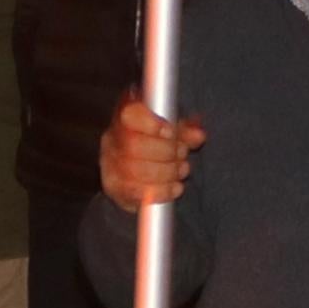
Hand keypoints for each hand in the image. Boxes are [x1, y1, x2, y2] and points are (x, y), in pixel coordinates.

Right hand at [99, 95, 200, 213]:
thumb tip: (198, 135)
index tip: (170, 131)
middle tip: (182, 153)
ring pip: (136, 170)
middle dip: (165, 151)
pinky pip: (137, 192)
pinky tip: (175, 187)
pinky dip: (162, 191)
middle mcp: (112, 139)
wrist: (133, 173)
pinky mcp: (115, 188)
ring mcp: (110, 165)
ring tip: (182, 170)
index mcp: (125, 118)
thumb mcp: (172, 133)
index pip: (129, 114)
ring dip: (167, 172)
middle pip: (133, 145)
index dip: (151, 123)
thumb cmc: (154, 145)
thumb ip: (185, 132)